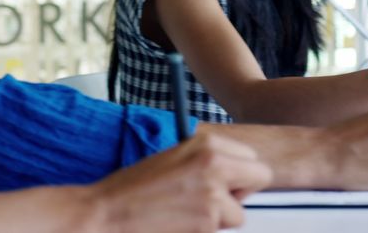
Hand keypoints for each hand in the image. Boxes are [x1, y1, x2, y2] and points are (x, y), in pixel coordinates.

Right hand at [90, 132, 271, 232]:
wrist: (107, 213)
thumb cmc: (134, 188)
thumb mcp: (175, 158)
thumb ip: (207, 161)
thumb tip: (235, 172)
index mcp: (207, 143)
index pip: (252, 157)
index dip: (240, 173)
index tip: (226, 181)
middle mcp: (215, 163)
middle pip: (260, 177)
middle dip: (243, 192)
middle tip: (218, 200)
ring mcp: (214, 194)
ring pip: (240, 213)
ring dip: (220, 218)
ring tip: (187, 213)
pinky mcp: (208, 222)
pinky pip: (220, 231)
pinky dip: (204, 232)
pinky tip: (179, 223)